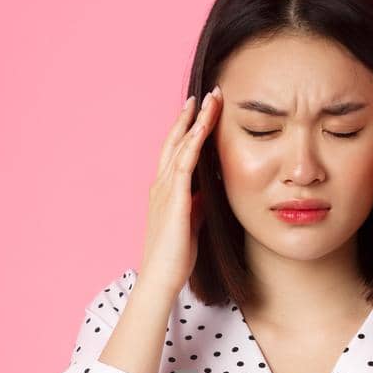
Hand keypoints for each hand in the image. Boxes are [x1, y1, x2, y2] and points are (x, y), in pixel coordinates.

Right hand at [140, 85, 221, 296]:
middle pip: (176, 141)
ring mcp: (165, 190)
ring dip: (195, 121)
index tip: (202, 110)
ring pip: (181, 146)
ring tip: (209, 100)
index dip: (189, 129)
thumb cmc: (175, 257)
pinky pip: (184, 164)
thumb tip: (211, 192)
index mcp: (165, 190)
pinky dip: (193, 143)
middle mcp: (161, 185)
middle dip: (191, 116)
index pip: (177, 152)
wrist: (161, 278)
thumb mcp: (192, 223)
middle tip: (206, 93)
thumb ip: (199, 205)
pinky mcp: (174, 200)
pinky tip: (203, 127)